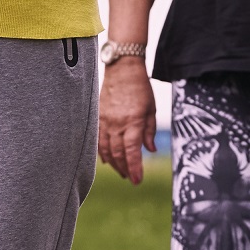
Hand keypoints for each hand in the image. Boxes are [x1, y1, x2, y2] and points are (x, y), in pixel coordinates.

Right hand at [96, 57, 157, 184]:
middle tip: (131, 178)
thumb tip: (150, 150)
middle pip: (119, 154)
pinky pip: (98, 140)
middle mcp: (117, 123)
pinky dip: (102, 152)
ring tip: (121, 172)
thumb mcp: (151, 108)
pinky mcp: (98, 117)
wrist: (122, 69)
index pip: (132, 151)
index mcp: (133, 121)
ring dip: (114, 163)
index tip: (137, 180)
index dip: (134, 168)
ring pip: (107, 150)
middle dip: (125, 169)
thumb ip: (150, 130)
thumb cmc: (140, 88)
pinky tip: (107, 160)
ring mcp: (105, 121)